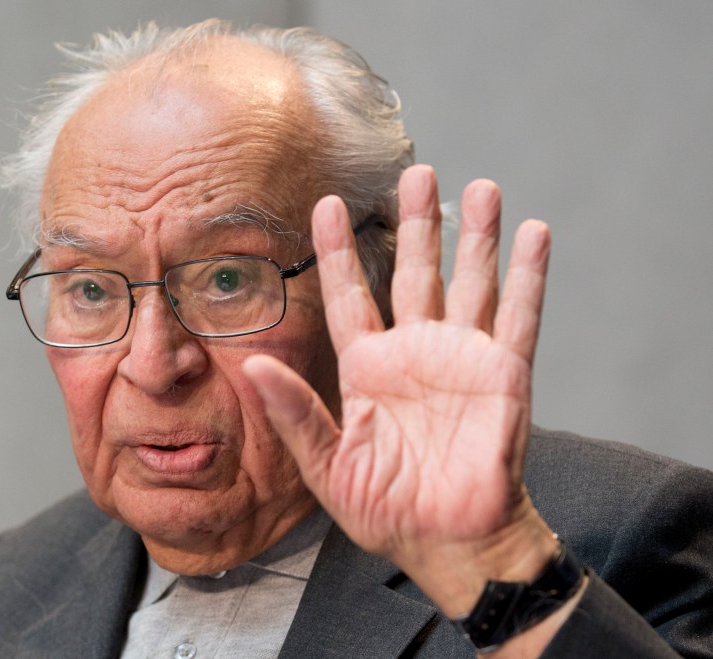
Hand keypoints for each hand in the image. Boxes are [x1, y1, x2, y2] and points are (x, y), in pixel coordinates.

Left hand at [243, 165, 557, 614]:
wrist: (447, 542)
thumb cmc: (385, 509)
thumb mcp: (329, 464)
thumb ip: (296, 413)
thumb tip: (256, 368)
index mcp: (367, 368)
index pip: (349, 295)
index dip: (339, 250)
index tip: (328, 204)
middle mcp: (414, 352)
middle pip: (414, 272)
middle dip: (415, 223)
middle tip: (416, 173)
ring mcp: (461, 359)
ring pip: (470, 282)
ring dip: (475, 236)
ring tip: (478, 187)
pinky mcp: (504, 375)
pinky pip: (518, 318)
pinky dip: (529, 277)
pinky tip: (535, 234)